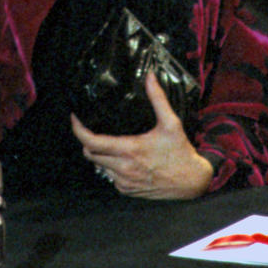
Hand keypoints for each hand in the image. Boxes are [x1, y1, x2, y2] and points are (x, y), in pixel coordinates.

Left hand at [70, 70, 213, 199]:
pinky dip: (111, 167)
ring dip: (100, 155)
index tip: (75, 118)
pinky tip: (122, 159)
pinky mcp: (127, 190)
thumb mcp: (171, 123)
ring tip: (110, 143)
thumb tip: (149, 77)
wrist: (192, 182)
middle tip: (92, 129)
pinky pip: (110, 177)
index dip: (78, 130)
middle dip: (87, 141)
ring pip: (99, 166)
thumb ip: (157, 98)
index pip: (92, 142)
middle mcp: (123, 168)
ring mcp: (124, 182)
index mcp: (130, 150)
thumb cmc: (181, 152)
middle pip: (90, 154)